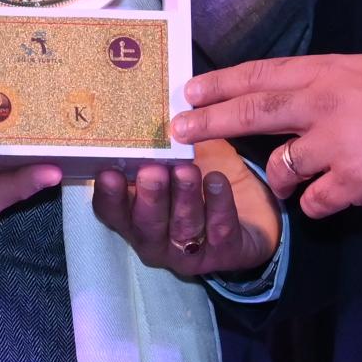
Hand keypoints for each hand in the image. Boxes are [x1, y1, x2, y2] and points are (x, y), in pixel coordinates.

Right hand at [88, 140, 279, 277]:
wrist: (253, 209)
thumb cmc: (204, 176)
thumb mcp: (179, 157)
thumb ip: (160, 145)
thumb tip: (149, 107)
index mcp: (136, 216)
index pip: (112, 212)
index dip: (109, 196)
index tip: (109, 173)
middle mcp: (157, 239)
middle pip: (146, 224)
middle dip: (149, 197)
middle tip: (152, 171)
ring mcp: (190, 252)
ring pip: (183, 229)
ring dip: (184, 199)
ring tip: (188, 170)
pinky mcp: (225, 254)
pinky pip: (221, 232)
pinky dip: (219, 206)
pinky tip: (217, 182)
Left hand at [174, 55, 361, 217]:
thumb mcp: (360, 72)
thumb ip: (316, 81)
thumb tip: (273, 90)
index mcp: (325, 74)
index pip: (261, 75)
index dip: (221, 84)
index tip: (189, 91)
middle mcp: (323, 106)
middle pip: (254, 112)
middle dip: (211, 121)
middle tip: (179, 128)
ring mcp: (335, 146)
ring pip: (280, 166)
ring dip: (276, 177)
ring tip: (287, 179)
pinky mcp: (350, 183)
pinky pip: (311, 201)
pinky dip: (311, 202)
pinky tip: (324, 197)